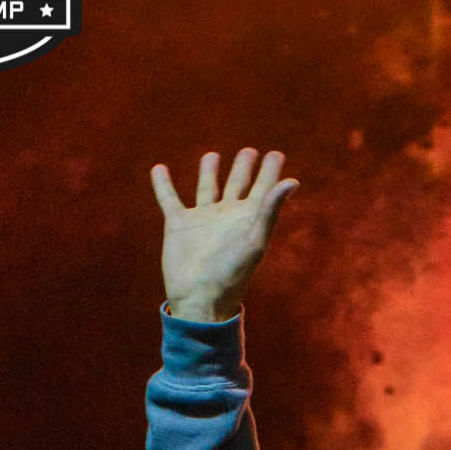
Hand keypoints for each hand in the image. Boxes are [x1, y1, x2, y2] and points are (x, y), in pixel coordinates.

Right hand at [149, 147, 297, 321]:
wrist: (200, 298)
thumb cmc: (232, 273)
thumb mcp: (254, 239)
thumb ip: (270, 209)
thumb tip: (292, 182)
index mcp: (248, 219)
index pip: (263, 189)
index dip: (270, 172)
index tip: (276, 154)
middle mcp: (226, 216)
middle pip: (237, 185)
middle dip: (243, 168)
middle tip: (249, 151)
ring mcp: (202, 219)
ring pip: (207, 188)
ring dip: (209, 172)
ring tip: (212, 155)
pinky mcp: (178, 225)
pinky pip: (169, 199)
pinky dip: (163, 184)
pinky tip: (159, 168)